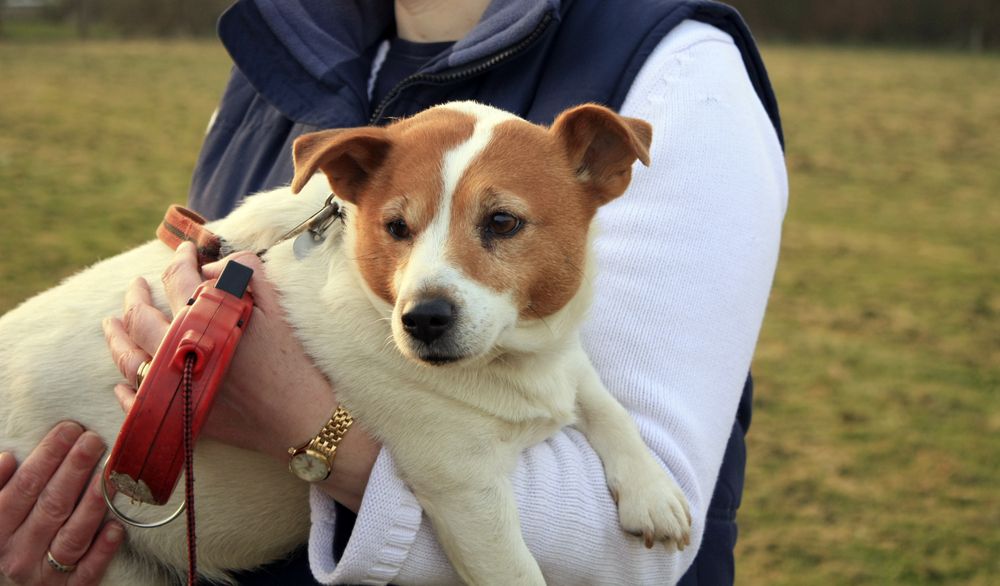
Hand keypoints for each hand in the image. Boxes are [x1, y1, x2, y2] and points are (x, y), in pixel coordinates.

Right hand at [0, 423, 123, 584]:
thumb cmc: (7, 539)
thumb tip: (7, 459)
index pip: (24, 487)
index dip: (47, 456)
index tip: (68, 429)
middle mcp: (18, 554)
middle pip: (51, 505)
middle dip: (74, 469)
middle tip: (94, 440)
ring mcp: (44, 574)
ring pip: (72, 535)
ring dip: (93, 502)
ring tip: (110, 473)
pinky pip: (87, 571)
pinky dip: (102, 550)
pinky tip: (116, 527)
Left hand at [103, 242, 378, 509]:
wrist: (299, 419)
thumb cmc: (291, 362)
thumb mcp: (276, 308)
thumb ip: (246, 274)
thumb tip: (211, 269)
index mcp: (204, 322)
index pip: (178, 279)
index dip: (180, 260)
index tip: (185, 252)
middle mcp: (180, 352)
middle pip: (141, 317)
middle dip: (136, 296)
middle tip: (137, 286)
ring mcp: (174, 387)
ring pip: (129, 359)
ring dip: (116, 338)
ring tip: (111, 325)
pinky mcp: (178, 416)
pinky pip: (137, 403)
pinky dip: (125, 391)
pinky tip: (121, 384)